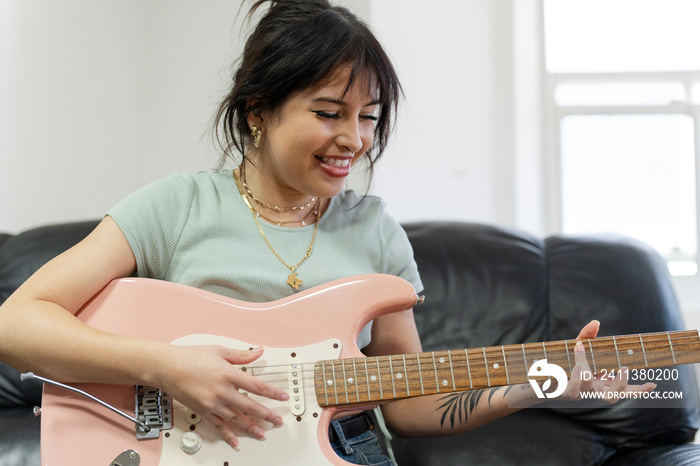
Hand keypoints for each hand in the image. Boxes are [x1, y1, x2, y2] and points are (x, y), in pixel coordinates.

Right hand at [158, 345, 288, 449]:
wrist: (167, 367)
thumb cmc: (191, 357)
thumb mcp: (220, 350)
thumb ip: (242, 354)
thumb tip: (260, 351)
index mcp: (228, 374)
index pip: (257, 386)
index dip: (272, 393)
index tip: (283, 397)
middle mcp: (222, 391)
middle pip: (249, 406)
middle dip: (266, 414)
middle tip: (278, 420)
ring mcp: (212, 404)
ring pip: (236, 419)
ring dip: (251, 427)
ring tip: (263, 434)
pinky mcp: (203, 411)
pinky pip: (218, 426)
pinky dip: (228, 435)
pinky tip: (236, 442)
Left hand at [559, 320, 655, 401]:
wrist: (538, 378)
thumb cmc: (562, 364)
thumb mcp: (576, 348)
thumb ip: (587, 336)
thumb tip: (596, 322)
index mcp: (599, 382)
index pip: (623, 390)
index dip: (638, 389)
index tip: (653, 384)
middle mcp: (591, 390)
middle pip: (612, 396)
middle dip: (620, 384)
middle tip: (624, 368)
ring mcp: (577, 392)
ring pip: (589, 390)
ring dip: (588, 376)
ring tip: (583, 366)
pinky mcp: (562, 392)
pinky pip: (572, 389)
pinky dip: (576, 378)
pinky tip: (576, 367)